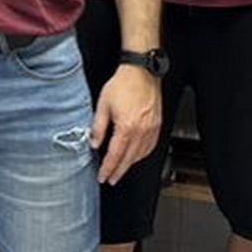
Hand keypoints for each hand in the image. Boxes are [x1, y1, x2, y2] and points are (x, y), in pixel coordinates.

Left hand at [91, 66, 160, 183]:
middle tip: (111, 179)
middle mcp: (141, 131)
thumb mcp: (103, 104)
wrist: (142, 71)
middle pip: (129, 158)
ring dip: (130, 165)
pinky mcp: (157, 125)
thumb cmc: (123, 84)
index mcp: (126, 127)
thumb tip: (94, 143)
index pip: (115, 154)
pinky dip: (142, 155)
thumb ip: (99, 126)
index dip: (108, 168)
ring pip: (140, 154)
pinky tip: (136, 156)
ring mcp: (151, 129)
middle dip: (118, 171)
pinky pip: (150, 146)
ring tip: (121, 170)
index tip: (103, 176)